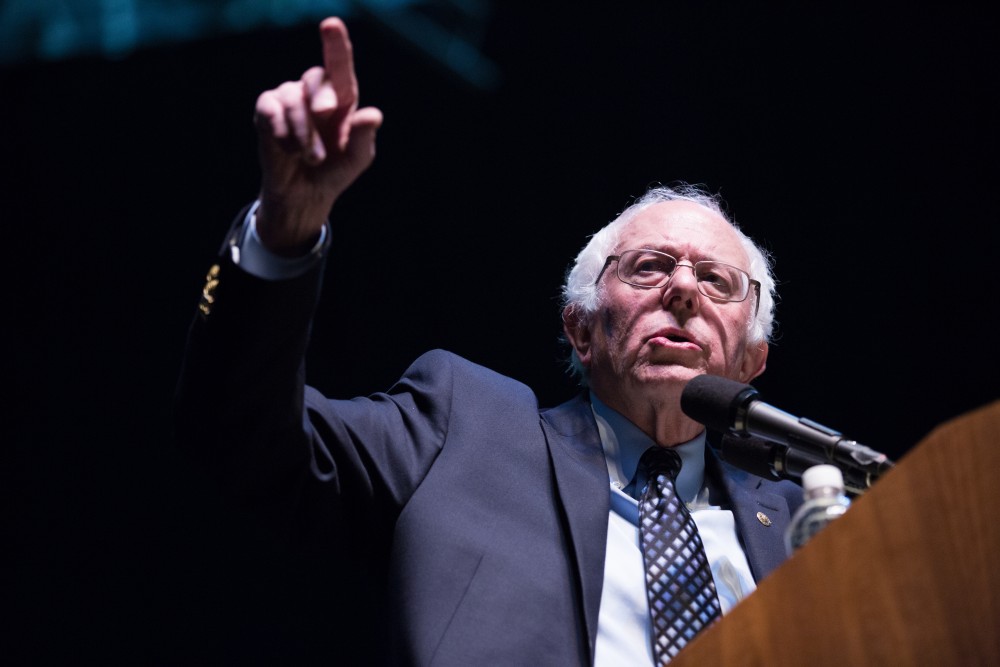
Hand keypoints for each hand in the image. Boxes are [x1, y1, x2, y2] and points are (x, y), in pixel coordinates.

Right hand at [253, 17, 382, 255]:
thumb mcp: (356, 159)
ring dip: (303, 131)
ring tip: (311, 157)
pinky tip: (289, 150)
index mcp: (342, 98)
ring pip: (292, 98)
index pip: (340, 66)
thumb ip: (364, 137)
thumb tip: (374, 115)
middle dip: (322, 98)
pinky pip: (270, 110)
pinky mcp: (267, 111)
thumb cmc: (335, 171)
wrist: (305, 193)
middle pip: (315, 78)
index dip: (336, 44)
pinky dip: (282, 132)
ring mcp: (289, 98)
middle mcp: (314, 92)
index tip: (331, 25)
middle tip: (326, 115)